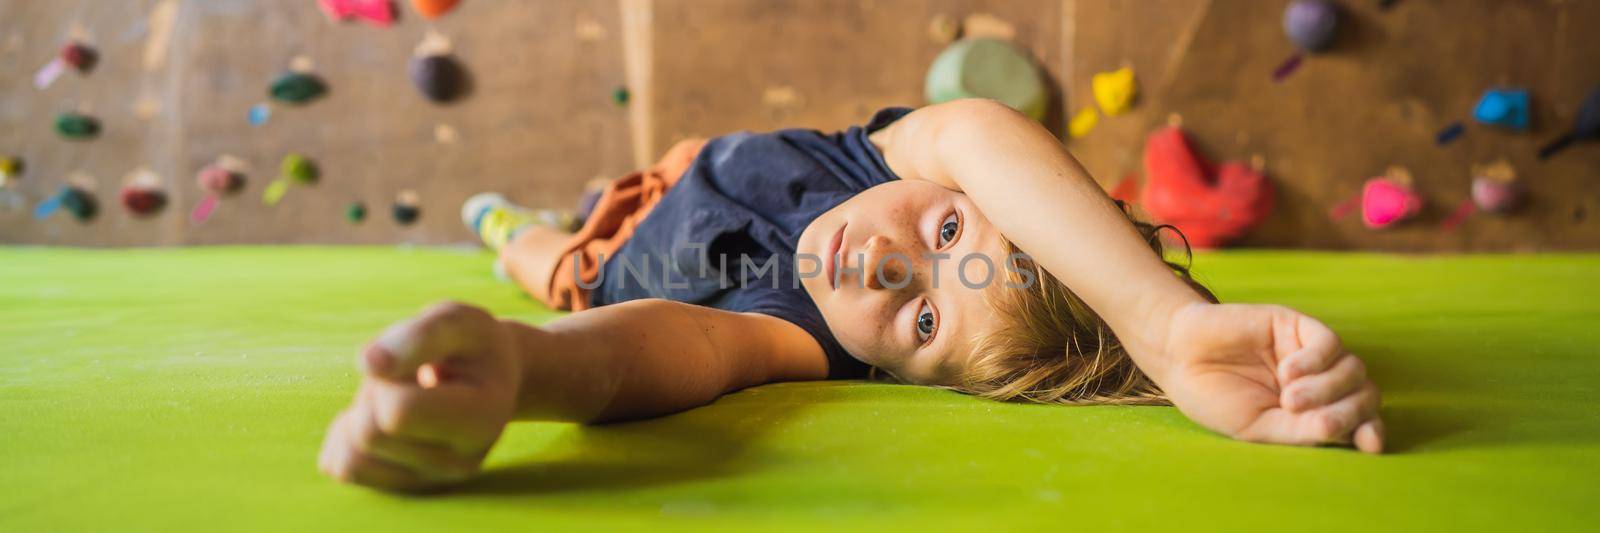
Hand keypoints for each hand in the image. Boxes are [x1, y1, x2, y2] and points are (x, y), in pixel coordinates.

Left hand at [318, 302, 521, 490]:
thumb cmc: (472, 345)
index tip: (416, 364)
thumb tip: (368, 364)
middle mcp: (460, 463)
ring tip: (397, 397)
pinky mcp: (404, 488)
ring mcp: (432, 482)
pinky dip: (345, 437)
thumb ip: (419, 334)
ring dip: (360, 416)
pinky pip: (341, 469)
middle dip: (373, 395)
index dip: (388, 377)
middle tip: (406, 378)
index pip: (397, 413)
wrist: (493, 376)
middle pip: (369, 434)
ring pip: (351, 458)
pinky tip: (379, 419)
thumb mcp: (458, 320)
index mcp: (482, 420)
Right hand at [1157, 303, 1383, 452]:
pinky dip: (1315, 361)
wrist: (1180, 357)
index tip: (1370, 446)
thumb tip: (1340, 432)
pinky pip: (1329, 343)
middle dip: (1348, 412)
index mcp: (1313, 412)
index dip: (1371, 430)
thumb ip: (1299, 432)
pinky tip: (1287, 371)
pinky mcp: (1297, 326)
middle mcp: (1320, 381)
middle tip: (1316, 422)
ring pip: (1352, 369)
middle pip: (1364, 394)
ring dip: (1326, 389)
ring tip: (1288, 399)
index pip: (1359, 420)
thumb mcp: (1258, 428)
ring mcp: (1311, 353)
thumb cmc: (1215, 398)